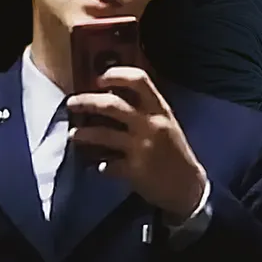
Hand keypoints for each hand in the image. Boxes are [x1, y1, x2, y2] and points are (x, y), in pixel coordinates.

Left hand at [66, 67, 206, 223]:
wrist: (189, 186)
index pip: (139, 80)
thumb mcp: (166, 124)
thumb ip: (145, 110)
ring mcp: (142, 147)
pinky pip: (107, 165)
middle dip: (86, 102)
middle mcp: (151, 125)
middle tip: (72, 104)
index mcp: (160, 110)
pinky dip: (99, 166)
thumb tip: (111, 96)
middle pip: (112, 104)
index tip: (99, 79)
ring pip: (102, 134)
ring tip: (74, 135)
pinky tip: (98, 167)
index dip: (116, 75)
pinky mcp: (134, 170)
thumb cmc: (175, 152)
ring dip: (82, 134)